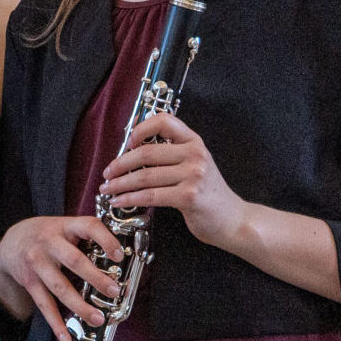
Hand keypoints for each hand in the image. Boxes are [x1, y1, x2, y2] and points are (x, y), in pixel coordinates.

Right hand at [0, 214, 123, 333]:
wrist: (11, 242)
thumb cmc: (47, 234)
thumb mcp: (65, 226)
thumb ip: (87, 236)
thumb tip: (120, 256)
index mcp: (65, 227)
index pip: (88, 227)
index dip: (105, 239)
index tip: (118, 255)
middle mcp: (49, 243)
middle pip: (74, 261)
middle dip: (95, 277)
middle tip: (113, 291)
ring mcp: (37, 264)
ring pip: (60, 287)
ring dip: (80, 306)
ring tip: (97, 319)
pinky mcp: (30, 282)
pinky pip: (44, 305)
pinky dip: (56, 324)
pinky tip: (67, 338)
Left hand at [101, 111, 243, 248]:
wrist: (232, 219)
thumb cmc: (208, 194)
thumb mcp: (195, 165)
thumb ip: (172, 154)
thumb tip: (133, 153)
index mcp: (194, 141)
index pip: (164, 121)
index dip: (140, 128)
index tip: (126, 143)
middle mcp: (195, 154)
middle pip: (147, 152)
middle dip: (120, 164)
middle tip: (107, 173)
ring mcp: (193, 174)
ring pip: (145, 176)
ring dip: (120, 184)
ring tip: (108, 189)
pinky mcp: (189, 196)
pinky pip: (150, 195)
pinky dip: (130, 199)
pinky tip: (119, 202)